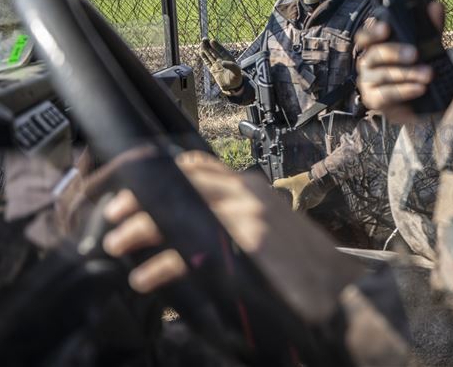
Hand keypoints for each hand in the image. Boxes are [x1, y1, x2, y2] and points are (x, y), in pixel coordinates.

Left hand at [101, 152, 361, 322]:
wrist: (340, 287)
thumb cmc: (301, 264)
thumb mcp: (267, 228)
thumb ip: (232, 217)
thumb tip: (188, 224)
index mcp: (249, 187)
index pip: (195, 166)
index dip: (158, 172)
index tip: (130, 184)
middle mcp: (245, 194)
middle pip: (178, 183)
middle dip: (139, 197)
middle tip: (111, 214)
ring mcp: (245, 217)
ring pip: (176, 211)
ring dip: (139, 228)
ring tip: (115, 244)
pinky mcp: (245, 246)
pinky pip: (188, 251)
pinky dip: (160, 265)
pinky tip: (145, 278)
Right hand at [200, 37, 242, 92]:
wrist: (232, 87)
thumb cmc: (236, 78)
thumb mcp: (236, 71)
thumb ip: (231, 66)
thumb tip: (222, 62)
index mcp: (228, 58)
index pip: (221, 50)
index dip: (217, 46)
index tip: (212, 41)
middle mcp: (222, 60)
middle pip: (214, 51)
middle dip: (209, 45)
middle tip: (204, 39)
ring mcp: (217, 64)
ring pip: (210, 55)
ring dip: (206, 49)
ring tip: (201, 43)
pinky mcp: (213, 70)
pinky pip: (207, 62)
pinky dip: (204, 57)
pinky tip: (201, 52)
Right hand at [355, 1, 444, 124]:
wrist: (420, 103)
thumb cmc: (416, 70)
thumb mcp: (427, 47)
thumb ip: (430, 28)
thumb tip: (435, 6)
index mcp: (375, 46)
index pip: (365, 35)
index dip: (372, 31)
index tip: (386, 28)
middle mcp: (367, 62)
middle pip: (373, 54)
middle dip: (394, 52)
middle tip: (415, 53)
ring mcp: (368, 81)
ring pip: (382, 74)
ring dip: (406, 73)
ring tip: (427, 74)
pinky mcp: (373, 99)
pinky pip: (386, 94)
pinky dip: (404, 90)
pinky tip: (420, 88)